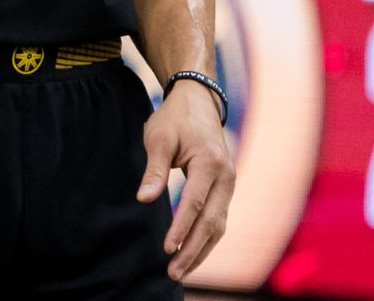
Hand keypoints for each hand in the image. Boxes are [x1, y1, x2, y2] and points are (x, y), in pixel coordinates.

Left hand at [136, 81, 234, 280]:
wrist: (198, 101)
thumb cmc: (175, 119)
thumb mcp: (158, 138)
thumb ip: (154, 170)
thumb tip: (144, 199)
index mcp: (210, 163)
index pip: (195, 203)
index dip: (181, 228)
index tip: (167, 248)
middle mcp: (226, 177)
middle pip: (212, 222)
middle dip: (193, 250)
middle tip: (174, 272)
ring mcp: (229, 184)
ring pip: (219, 225)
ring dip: (201, 250)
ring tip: (181, 270)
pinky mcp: (225, 188)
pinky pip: (219, 219)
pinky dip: (207, 238)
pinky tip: (192, 253)